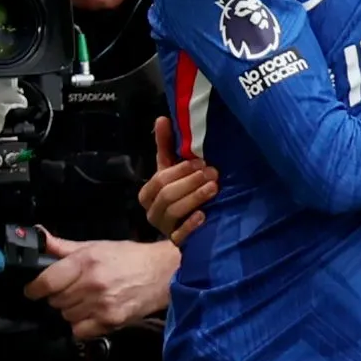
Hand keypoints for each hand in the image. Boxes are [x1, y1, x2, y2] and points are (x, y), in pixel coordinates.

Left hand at [23, 235, 177, 339]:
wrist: (164, 273)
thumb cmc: (131, 258)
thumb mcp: (97, 246)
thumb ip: (64, 247)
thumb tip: (39, 238)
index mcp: (86, 261)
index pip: (46, 282)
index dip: (35, 288)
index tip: (34, 290)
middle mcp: (92, 283)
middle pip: (55, 300)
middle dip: (60, 296)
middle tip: (75, 289)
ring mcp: (101, 304)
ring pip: (66, 316)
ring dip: (72, 310)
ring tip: (89, 300)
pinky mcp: (110, 321)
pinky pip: (79, 330)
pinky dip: (83, 325)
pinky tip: (94, 313)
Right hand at [141, 116, 215, 244]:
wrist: (189, 226)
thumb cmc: (179, 192)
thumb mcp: (171, 169)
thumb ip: (166, 146)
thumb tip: (162, 118)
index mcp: (147, 194)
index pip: (159, 180)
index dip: (180, 170)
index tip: (200, 162)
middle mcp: (152, 212)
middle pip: (167, 195)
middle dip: (190, 182)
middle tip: (213, 173)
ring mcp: (164, 229)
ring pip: (174, 212)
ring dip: (194, 198)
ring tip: (213, 188)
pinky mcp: (177, 243)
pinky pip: (180, 235)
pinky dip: (191, 225)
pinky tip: (203, 216)